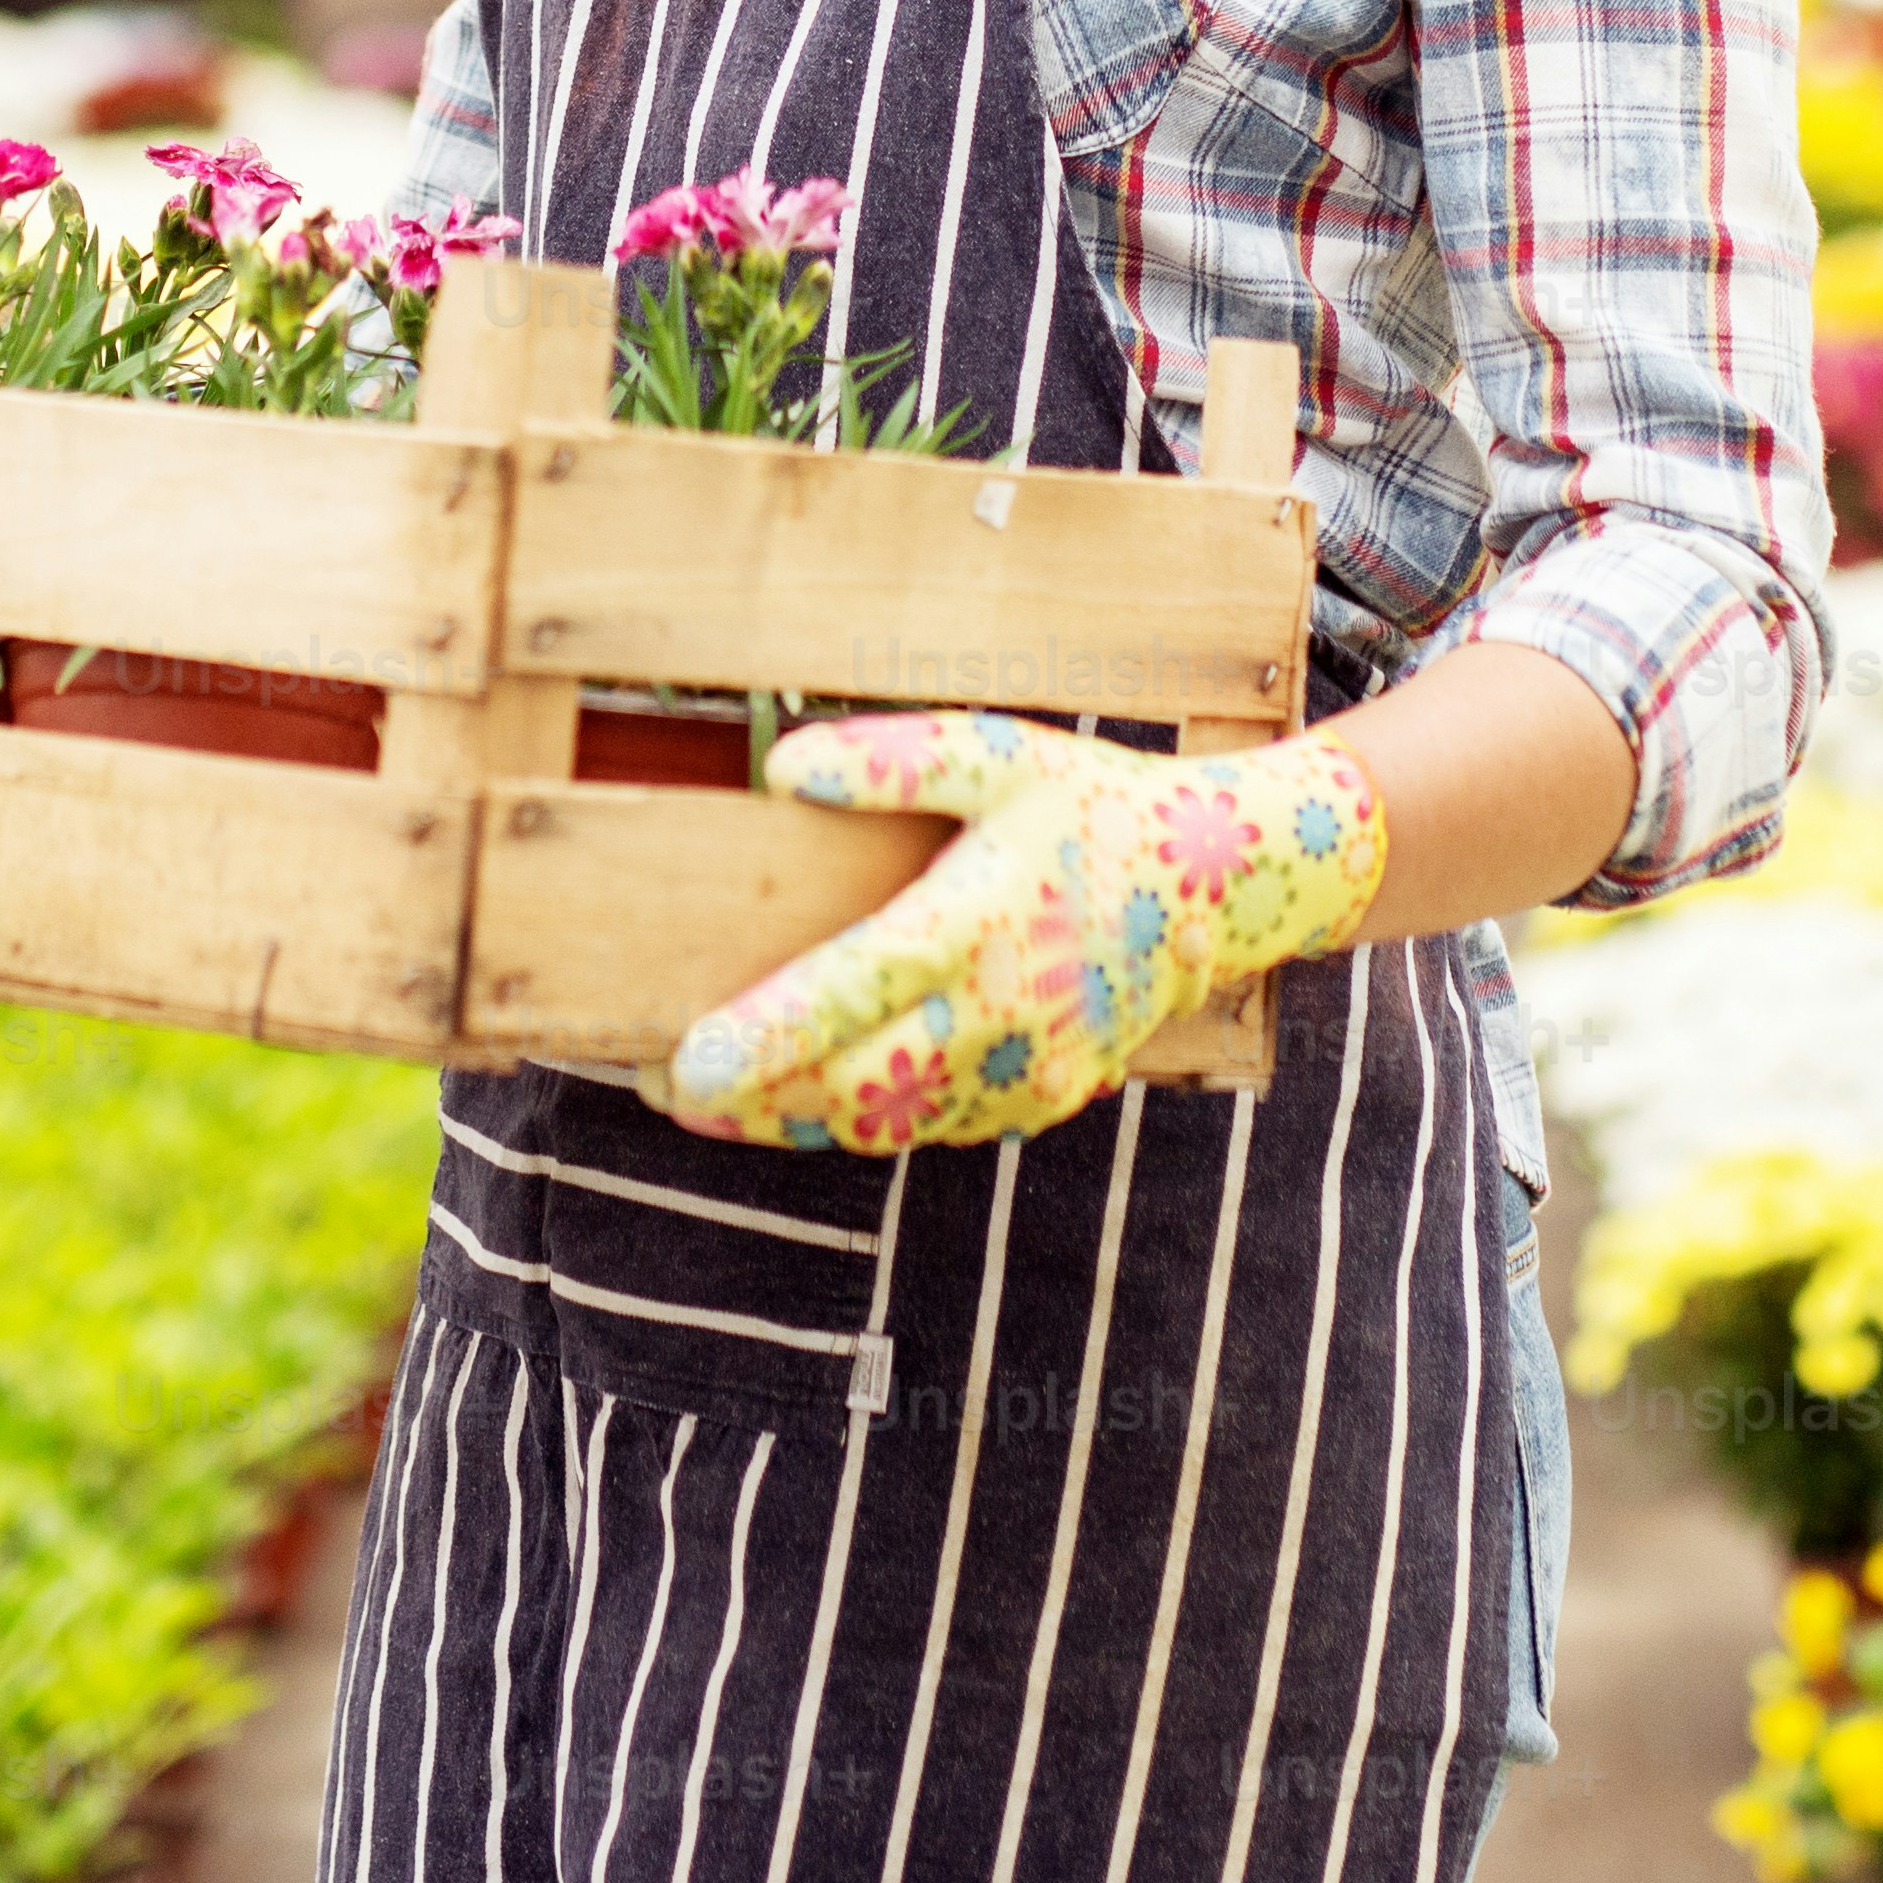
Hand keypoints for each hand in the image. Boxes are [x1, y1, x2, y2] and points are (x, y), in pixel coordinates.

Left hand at [663, 711, 1385, 1152]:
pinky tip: (812, 1094)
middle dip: (751, 1101)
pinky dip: (866, 1120)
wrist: (1220, 884)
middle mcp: (1005, 1010)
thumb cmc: (1091, 804)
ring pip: (888, 1126)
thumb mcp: (1000, 753)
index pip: (851, 993)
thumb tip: (781, 767)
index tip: (681, 1066)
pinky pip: (935, 1129)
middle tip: (663, 1084)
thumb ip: (892, 758)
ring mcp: (1029, 1069)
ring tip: (719, 1101)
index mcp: (980, 919)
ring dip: (795, 1120)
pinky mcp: (1043, 1101)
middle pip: (853, 1087)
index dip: (763, 1039)